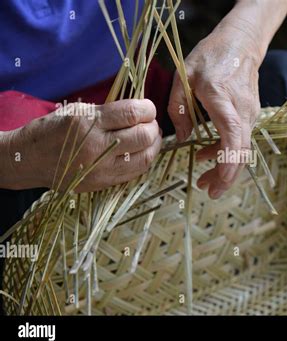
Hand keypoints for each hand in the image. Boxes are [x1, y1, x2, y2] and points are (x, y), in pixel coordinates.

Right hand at [1, 99, 161, 191]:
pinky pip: (135, 172)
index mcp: (88, 123)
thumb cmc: (54, 130)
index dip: (147, 109)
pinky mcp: (103, 183)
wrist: (30, 160)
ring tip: (150, 137)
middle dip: (153, 127)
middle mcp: (96, 147)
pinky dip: (143, 159)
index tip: (148, 108)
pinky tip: (141, 151)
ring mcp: (101, 169)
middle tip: (150, 123)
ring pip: (144, 158)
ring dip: (153, 145)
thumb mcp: (78, 110)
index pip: (132, 114)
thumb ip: (109, 111)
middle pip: (143, 137)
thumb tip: (140, 111)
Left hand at [167, 29, 260, 198]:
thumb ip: (178, 109)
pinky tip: (207, 155)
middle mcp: (241, 109)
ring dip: (225, 167)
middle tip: (209, 192)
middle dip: (227, 176)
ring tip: (204, 181)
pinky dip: (226, 152)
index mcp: (222, 98)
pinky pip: (240, 139)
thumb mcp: (183, 76)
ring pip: (241, 149)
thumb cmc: (209, 57)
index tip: (220, 180)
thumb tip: (181, 139)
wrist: (241, 43)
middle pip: (241, 150)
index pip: (232, 135)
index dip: (228, 161)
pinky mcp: (250, 115)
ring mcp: (249, 113)